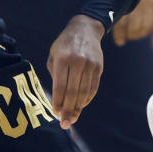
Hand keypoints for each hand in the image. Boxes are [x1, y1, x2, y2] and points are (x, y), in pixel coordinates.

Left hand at [47, 15, 103, 129]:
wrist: (85, 29)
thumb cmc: (64, 45)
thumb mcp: (54, 54)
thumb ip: (54, 74)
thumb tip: (58, 99)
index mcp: (62, 58)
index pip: (60, 85)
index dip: (58, 101)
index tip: (55, 113)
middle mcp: (77, 61)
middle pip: (73, 92)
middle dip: (68, 110)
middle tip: (64, 123)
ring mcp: (90, 64)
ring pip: (84, 92)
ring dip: (78, 108)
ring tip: (73, 118)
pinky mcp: (98, 67)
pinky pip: (93, 87)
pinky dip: (87, 99)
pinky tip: (82, 106)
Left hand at [112, 0, 152, 46]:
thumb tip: (100, 16)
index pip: (121, 22)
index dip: (119, 34)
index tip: (118, 41)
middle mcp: (138, 0)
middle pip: (134, 27)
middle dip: (128, 35)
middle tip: (122, 40)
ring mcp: (150, 1)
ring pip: (145, 26)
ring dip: (138, 34)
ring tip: (132, 35)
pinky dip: (148, 28)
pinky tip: (143, 29)